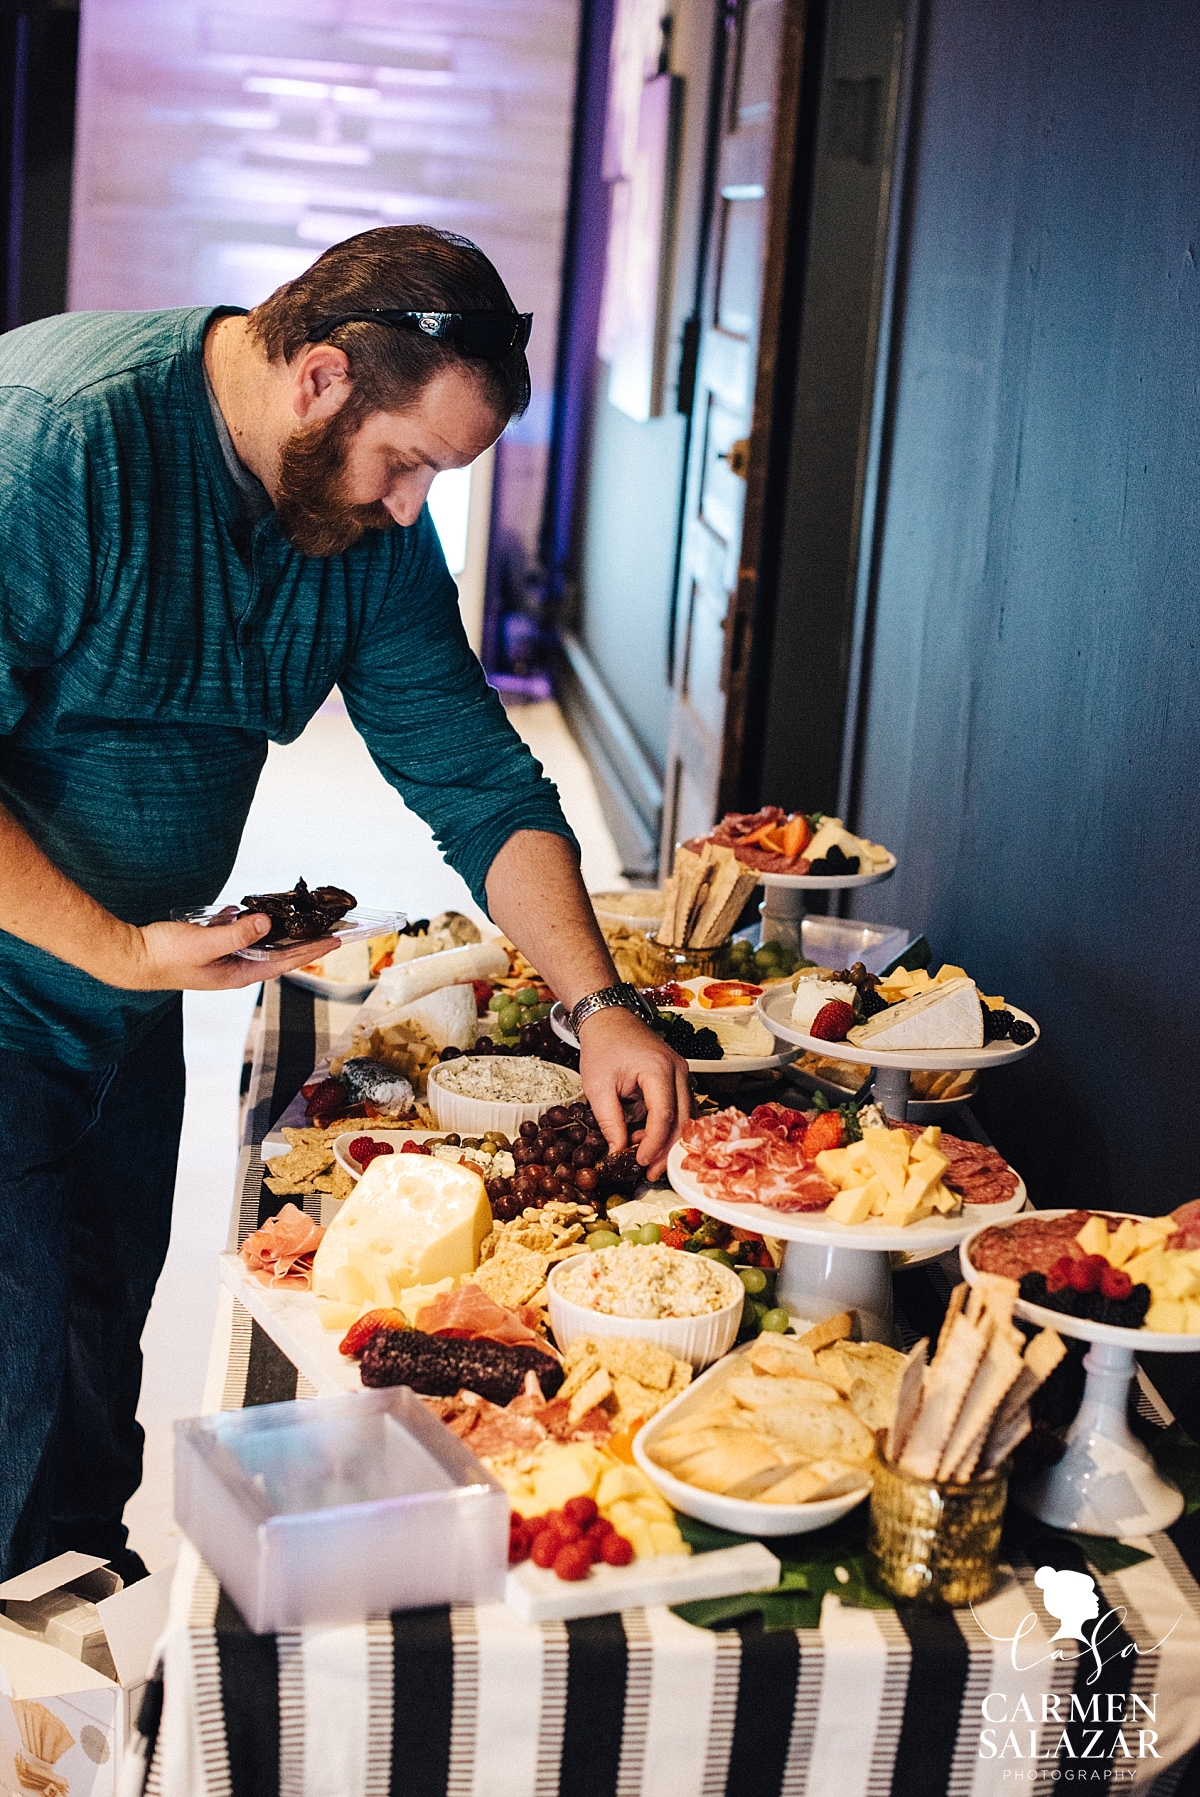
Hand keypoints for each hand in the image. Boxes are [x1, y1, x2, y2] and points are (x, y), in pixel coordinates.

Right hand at [117, 912, 338, 990]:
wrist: (131, 958)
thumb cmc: (164, 955)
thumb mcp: (204, 943)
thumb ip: (237, 934)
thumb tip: (268, 922)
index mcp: (239, 974)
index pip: (285, 961)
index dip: (312, 949)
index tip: (336, 938)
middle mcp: (237, 968)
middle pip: (279, 952)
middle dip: (305, 939)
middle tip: (330, 926)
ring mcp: (225, 959)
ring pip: (261, 942)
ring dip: (281, 930)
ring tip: (305, 918)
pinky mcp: (214, 947)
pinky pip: (241, 934)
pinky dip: (252, 923)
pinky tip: (257, 911)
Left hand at [576, 1007, 691, 1180]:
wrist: (608, 1019)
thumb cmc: (602, 1047)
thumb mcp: (597, 1087)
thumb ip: (610, 1122)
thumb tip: (619, 1152)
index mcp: (658, 1070)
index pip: (663, 1116)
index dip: (654, 1144)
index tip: (640, 1162)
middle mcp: (678, 1070)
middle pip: (683, 1120)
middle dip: (667, 1150)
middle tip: (650, 1172)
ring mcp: (682, 1072)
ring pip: (686, 1116)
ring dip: (669, 1139)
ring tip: (646, 1157)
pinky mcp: (679, 1076)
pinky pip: (681, 1106)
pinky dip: (668, 1125)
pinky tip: (646, 1136)